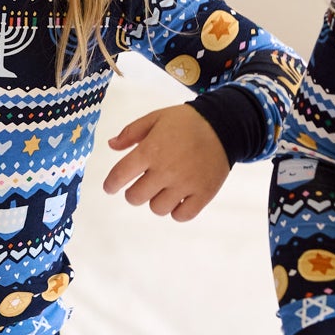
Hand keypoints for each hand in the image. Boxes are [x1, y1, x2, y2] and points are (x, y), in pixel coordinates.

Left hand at [102, 103, 230, 219]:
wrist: (224, 125)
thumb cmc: (186, 122)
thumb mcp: (156, 118)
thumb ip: (131, 132)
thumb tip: (111, 145)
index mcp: (151, 150)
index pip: (119, 176)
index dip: (111, 184)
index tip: (110, 187)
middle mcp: (166, 170)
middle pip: (135, 198)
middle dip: (134, 192)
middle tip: (142, 184)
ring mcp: (185, 184)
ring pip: (157, 209)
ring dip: (156, 201)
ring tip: (164, 188)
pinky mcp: (203, 194)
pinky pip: (182, 216)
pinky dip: (177, 211)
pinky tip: (178, 198)